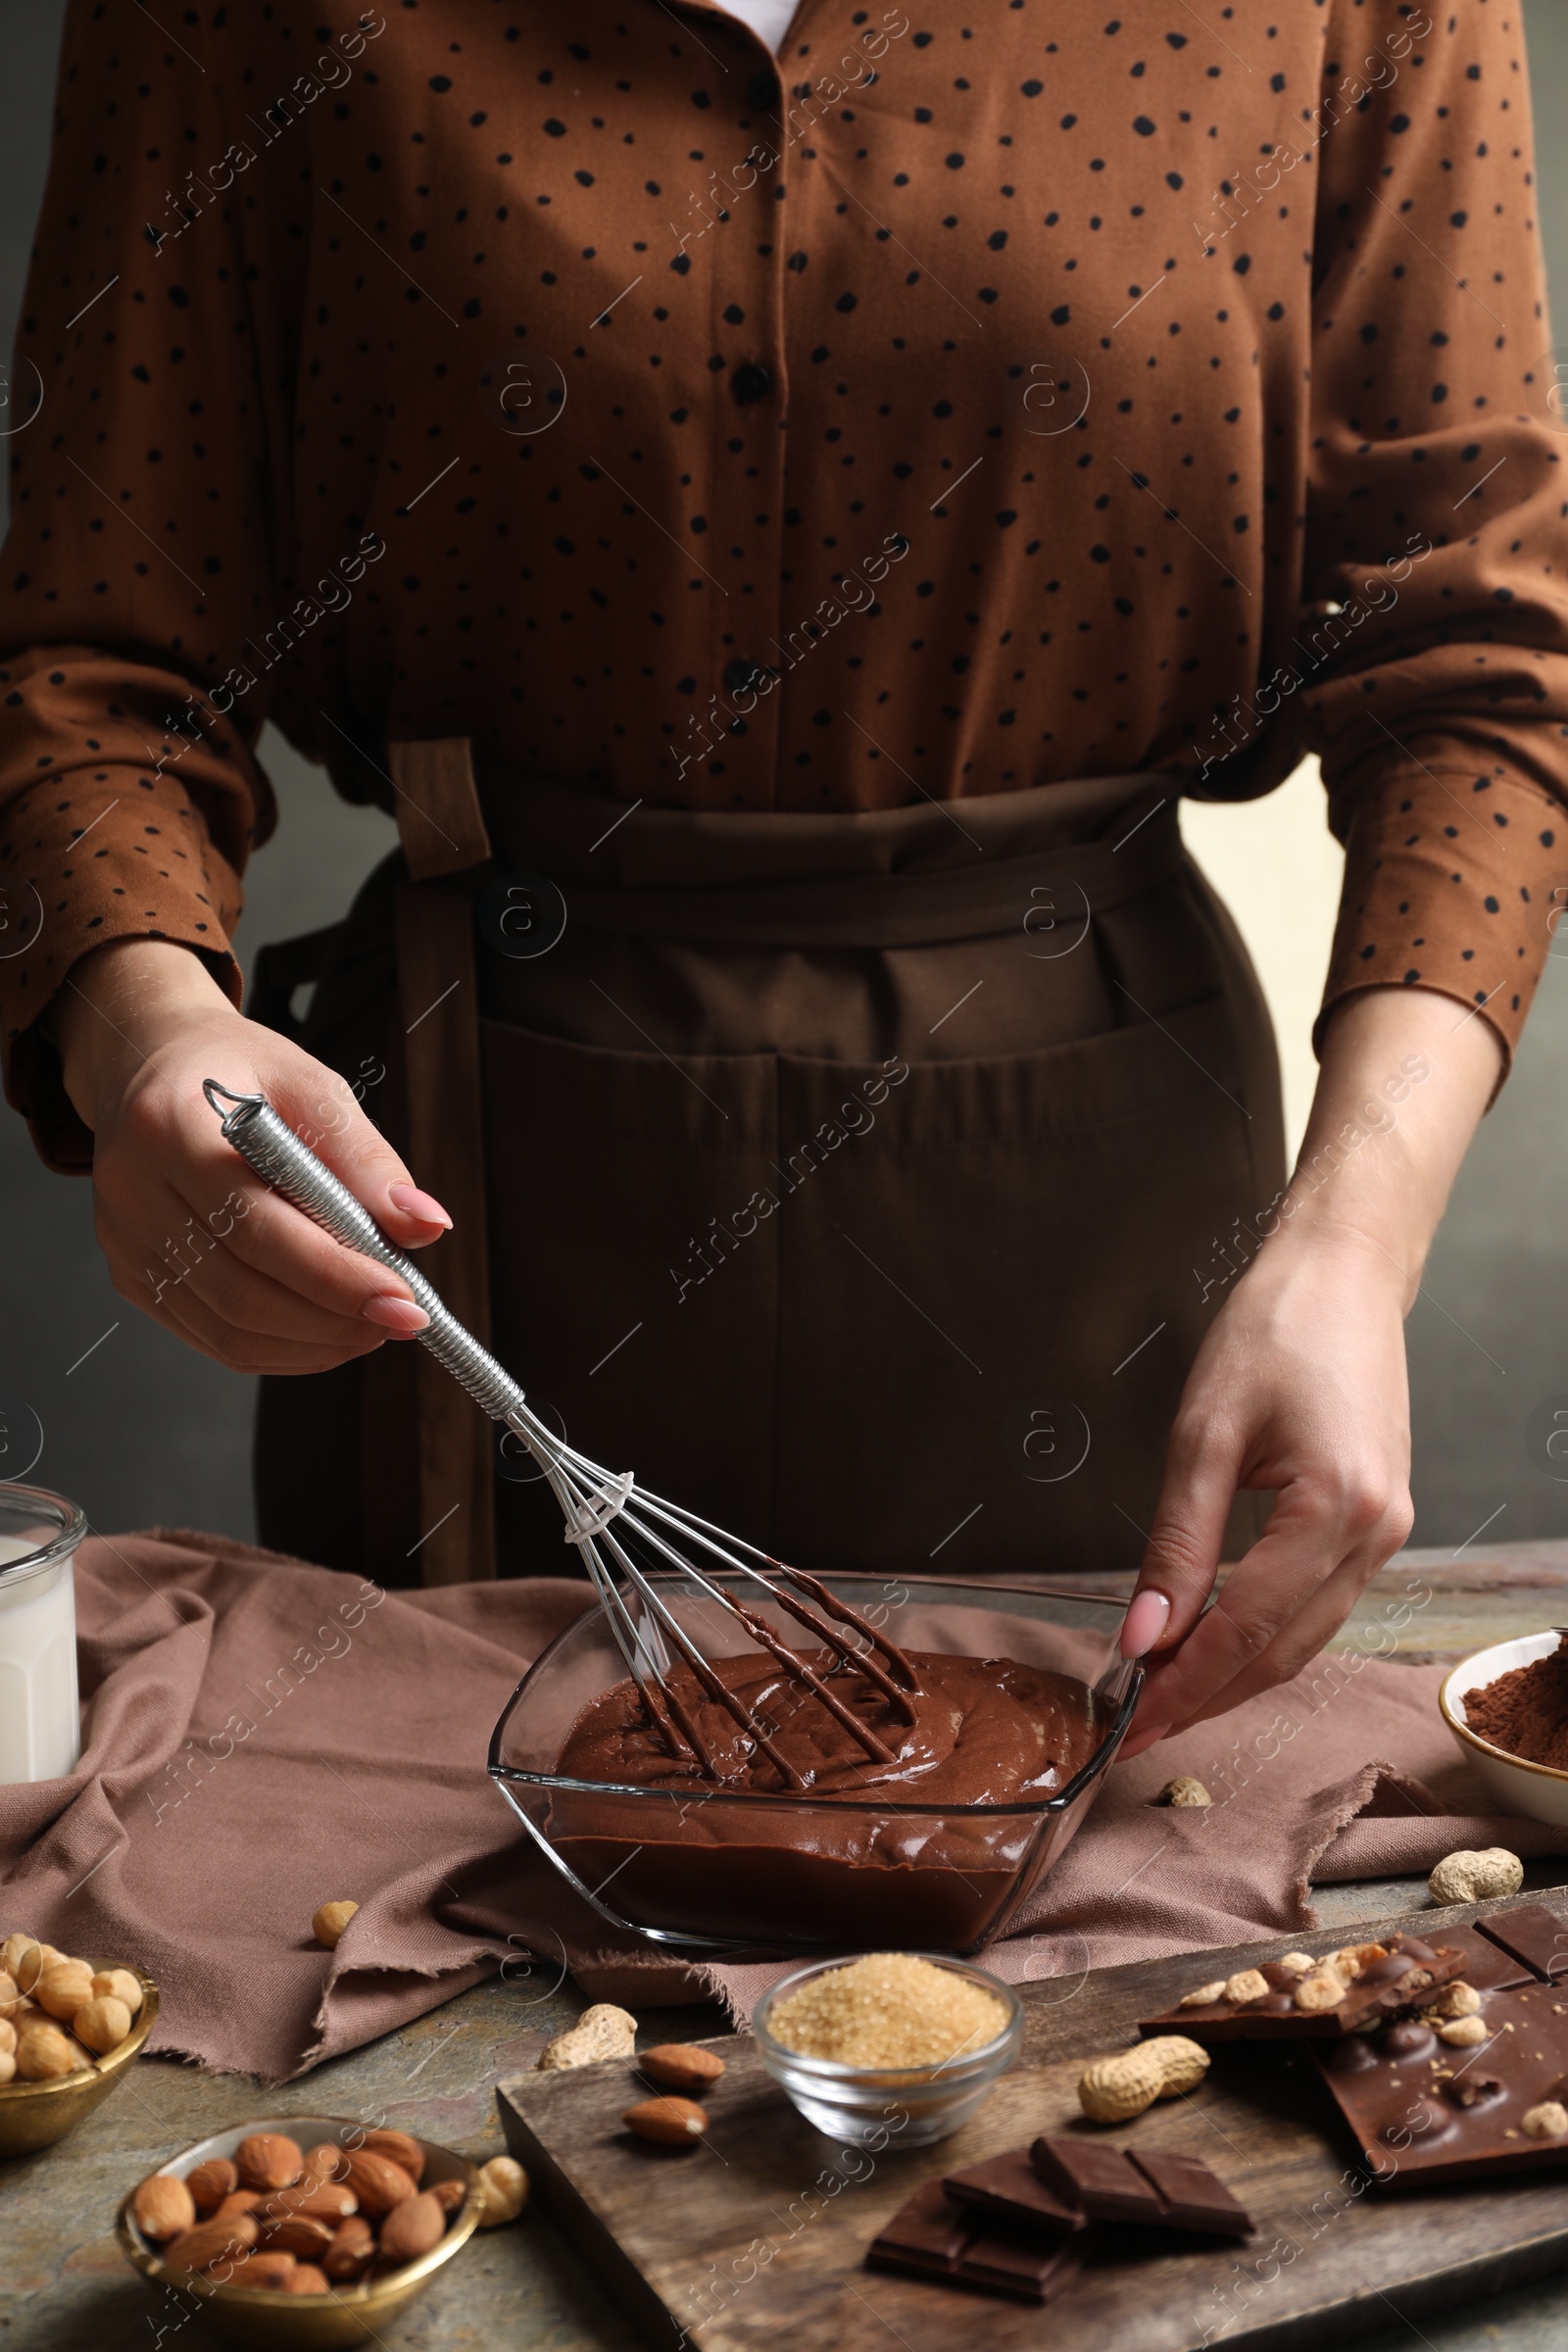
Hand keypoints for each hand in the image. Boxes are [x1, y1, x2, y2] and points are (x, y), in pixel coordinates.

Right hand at [53, 939, 450, 1373]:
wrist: (155, 1064)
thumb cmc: (237, 1072)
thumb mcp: (311, 1088)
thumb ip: (367, 1161)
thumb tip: (425, 1226)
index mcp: (169, 1126)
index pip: (257, 1226)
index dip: (335, 1275)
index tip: (403, 1296)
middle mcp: (132, 1189)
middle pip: (240, 1290)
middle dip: (333, 1318)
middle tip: (400, 1318)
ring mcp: (124, 1240)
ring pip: (227, 1328)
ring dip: (314, 1343)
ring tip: (371, 1324)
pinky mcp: (132, 1275)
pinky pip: (212, 1336)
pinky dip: (280, 1347)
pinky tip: (326, 1330)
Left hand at [1118, 1223, 1413, 1750]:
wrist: (1341, 1274)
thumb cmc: (1273, 1331)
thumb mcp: (1203, 1436)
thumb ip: (1175, 1545)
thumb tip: (1142, 1635)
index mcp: (1338, 1508)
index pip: (1248, 1627)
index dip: (1185, 1683)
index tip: (1129, 1720)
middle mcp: (1377, 1532)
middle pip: (1283, 1648)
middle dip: (1207, 1695)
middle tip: (1137, 1729)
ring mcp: (1388, 1531)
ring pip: (1306, 1636)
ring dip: (1235, 1674)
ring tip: (1165, 1697)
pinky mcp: (1378, 1522)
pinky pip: (1319, 1603)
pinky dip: (1265, 1633)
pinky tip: (1214, 1644)